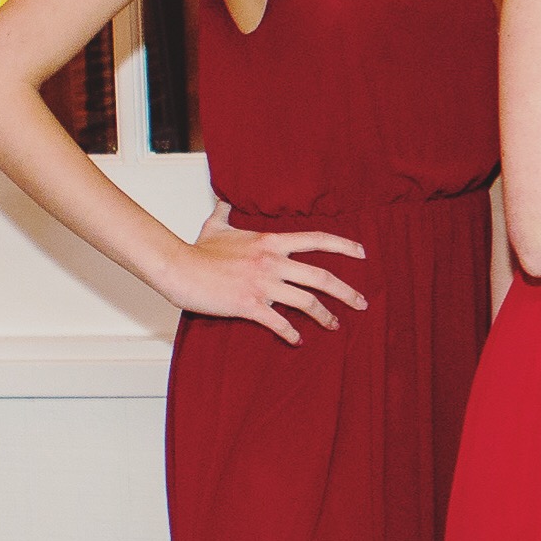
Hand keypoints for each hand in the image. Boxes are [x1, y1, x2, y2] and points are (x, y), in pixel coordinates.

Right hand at [164, 200, 366, 345]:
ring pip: (307, 302)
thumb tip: (225, 200)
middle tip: (362, 303)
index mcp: (271, 242)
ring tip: (335, 325)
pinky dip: (291, 334)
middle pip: (322, 277)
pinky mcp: (249, 305)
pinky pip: (279, 323)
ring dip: (325, 316)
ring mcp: (263, 285)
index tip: (362, 253)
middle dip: (347, 292)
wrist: (177, 268)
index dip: (344, 246)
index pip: (317, 240)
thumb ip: (226, 212)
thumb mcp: (216, 225)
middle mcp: (273, 262)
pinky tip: (298, 340)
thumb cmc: (197, 250)